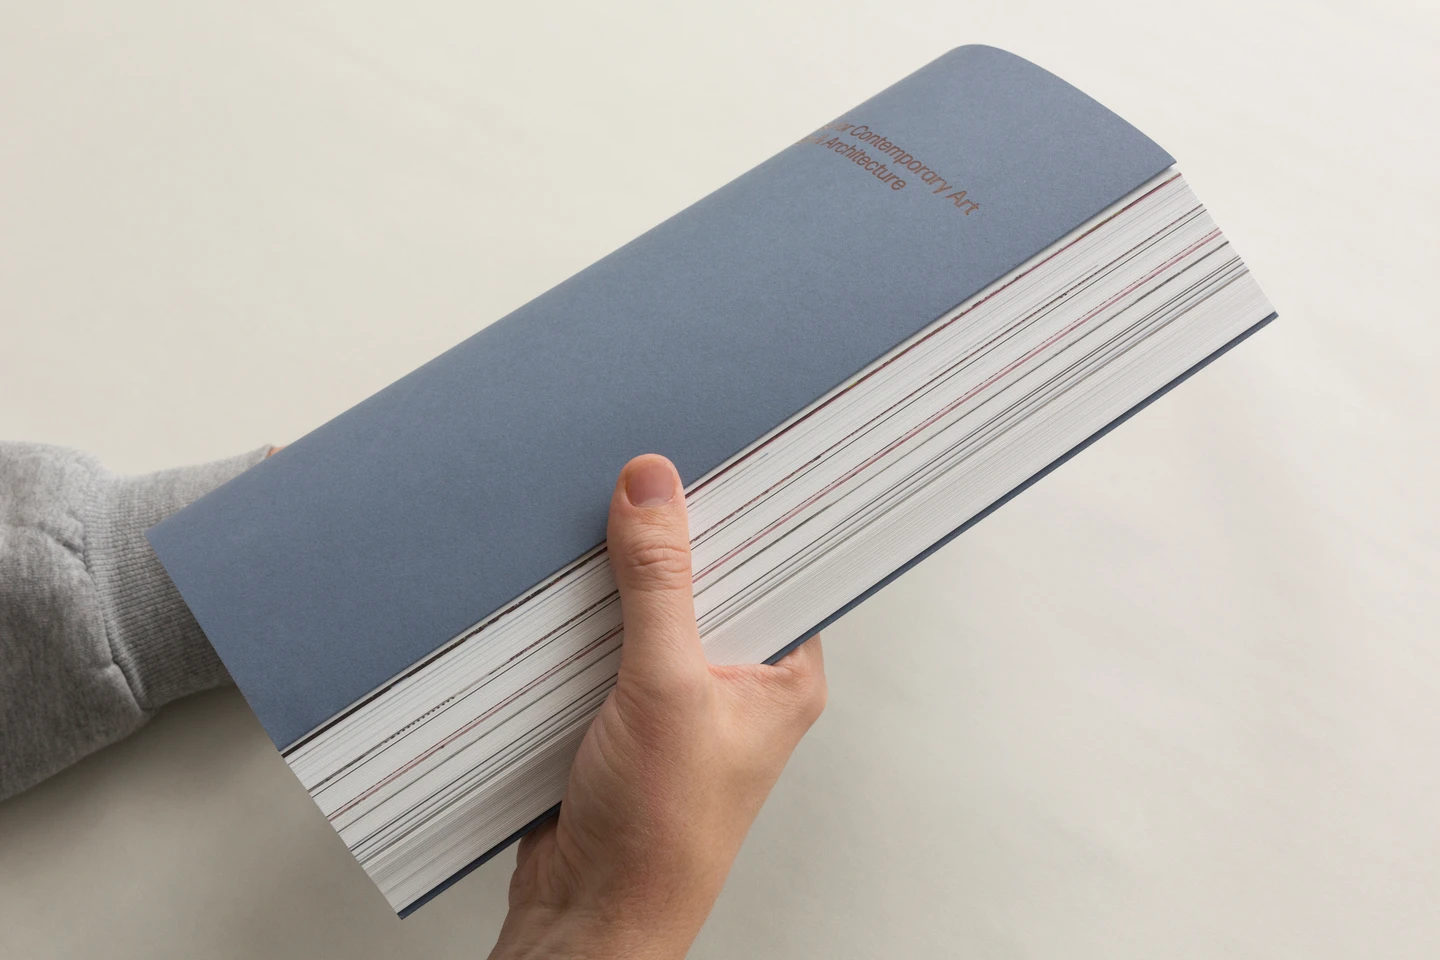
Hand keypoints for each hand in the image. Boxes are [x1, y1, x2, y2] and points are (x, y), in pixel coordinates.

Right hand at [488, 455, 827, 959]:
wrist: (588, 913)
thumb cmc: (661, 837)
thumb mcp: (665, 689)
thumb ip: (659, 585)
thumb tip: (653, 494)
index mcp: (781, 673)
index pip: (778, 564)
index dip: (749, 509)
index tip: (718, 451)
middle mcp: (734, 678)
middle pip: (705, 576)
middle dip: (668, 536)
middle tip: (639, 474)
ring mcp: (674, 692)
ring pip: (647, 604)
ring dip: (614, 575)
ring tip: (593, 516)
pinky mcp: (618, 706)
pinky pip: (601, 638)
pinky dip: (578, 615)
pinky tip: (558, 584)